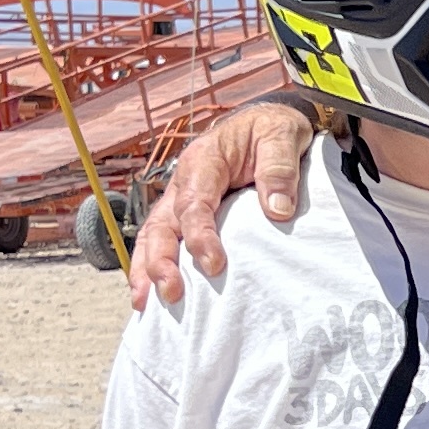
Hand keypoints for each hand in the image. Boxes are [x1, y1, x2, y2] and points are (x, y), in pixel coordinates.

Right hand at [127, 100, 320, 309]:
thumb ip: (279, 170)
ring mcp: (180, 199)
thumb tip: (278, 210)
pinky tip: (151, 294)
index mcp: (204, 160)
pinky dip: (152, 265)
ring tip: (145, 303)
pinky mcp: (185, 213)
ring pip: (154, 234)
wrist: (266, 125)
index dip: (201, 235)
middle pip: (162, 223)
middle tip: (171, 292)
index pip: (194, 202)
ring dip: (147, 268)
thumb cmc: (272, 131)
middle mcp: (184, 181)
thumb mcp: (282, 137)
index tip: (215, 264)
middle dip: (161, 260)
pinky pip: (163, 239)